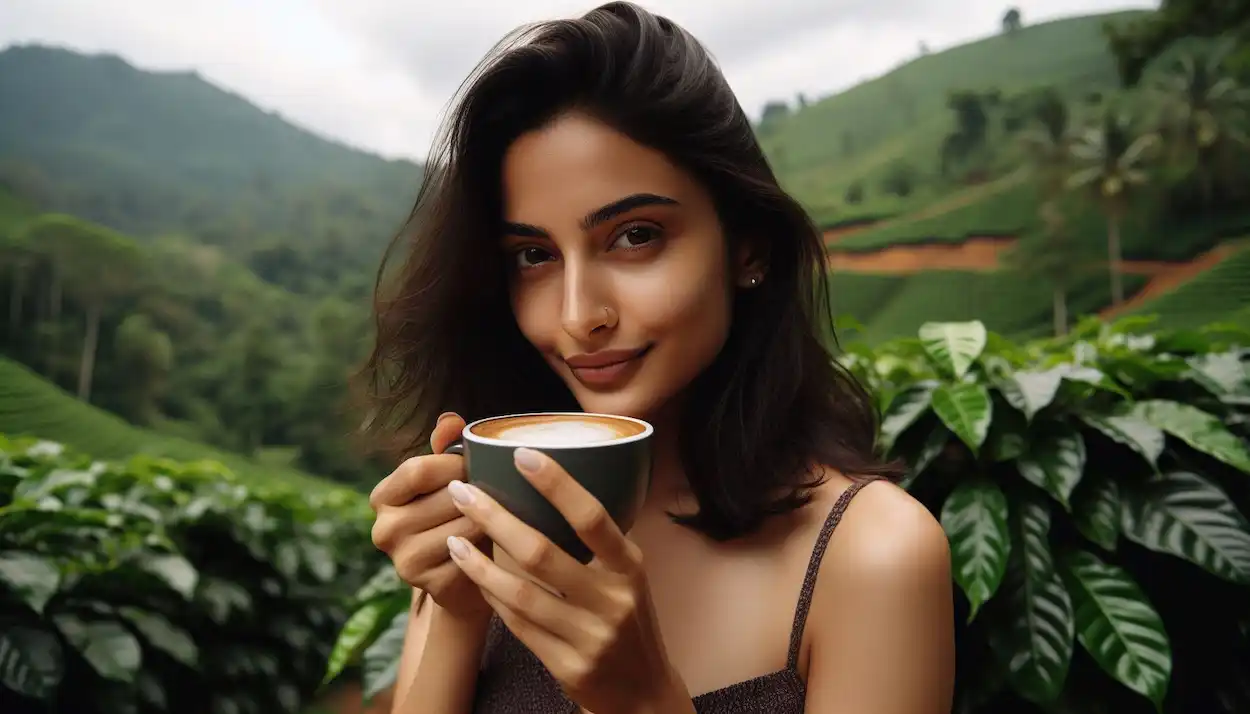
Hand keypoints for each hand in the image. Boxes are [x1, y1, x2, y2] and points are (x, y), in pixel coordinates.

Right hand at [369, 412, 490, 619]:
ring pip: (461, 526)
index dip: (453, 464)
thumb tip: (451, 420)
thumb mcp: (446, 479)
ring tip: (505, 510)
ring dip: (488, 517)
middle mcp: (384, 531)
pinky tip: (500, 539)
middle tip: (500, 487)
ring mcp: (404, 561)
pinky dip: (489, 545)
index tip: (477, 464)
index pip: (416, 471)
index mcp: (382, 497)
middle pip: (443, 498)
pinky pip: (471, 555)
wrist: (465, 574)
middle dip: (477, 490)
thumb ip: (446, 448)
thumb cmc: (455, 514)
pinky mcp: (430, 585)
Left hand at [444, 447, 692, 713]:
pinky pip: (517, 624)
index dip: (556, 484)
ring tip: (454, 537)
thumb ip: (598, 544)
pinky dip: (492, 596)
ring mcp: (589, 637)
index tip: (521, 454)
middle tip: (463, 491)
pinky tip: (474, 575)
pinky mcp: (567, 666)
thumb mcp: (628, 578)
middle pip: (542, 552)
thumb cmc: (628, 622)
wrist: (643, 693)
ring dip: (480, 563)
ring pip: (520, 592)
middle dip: (495, 518)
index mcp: (630, 567)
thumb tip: (551, 488)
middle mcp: (613, 600)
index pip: (591, 517)